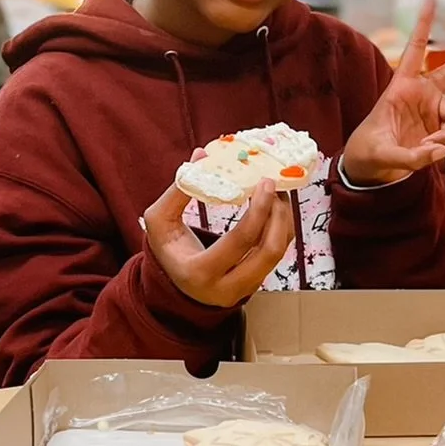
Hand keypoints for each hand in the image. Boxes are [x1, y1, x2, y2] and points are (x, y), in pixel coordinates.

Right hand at [144, 176, 292, 308]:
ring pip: (277, 254)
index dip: (259, 210)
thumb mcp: (161, 220)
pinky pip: (276, 256)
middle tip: (276, 186)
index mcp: (200, 272)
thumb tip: (202, 155)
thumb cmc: (167, 247)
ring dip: (283, 220)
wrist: (173, 282)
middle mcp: (225, 288)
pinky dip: (280, 229)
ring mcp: (243, 290)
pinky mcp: (254, 284)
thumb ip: (179, 189)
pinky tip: (275, 208)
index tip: (266, 182)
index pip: (240, 240)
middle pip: (268, 251)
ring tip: (278, 194)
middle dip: (278, 215)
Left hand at [342, 0, 444, 185]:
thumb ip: (409, 157)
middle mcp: (424, 91)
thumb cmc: (370, 150)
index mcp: (402, 84)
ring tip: (428, 149)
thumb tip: (439, 151)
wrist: (372, 165)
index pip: (416, 47)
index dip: (424, 23)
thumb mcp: (381, 154)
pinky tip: (430, 151)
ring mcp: (435, 107)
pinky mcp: (442, 125)